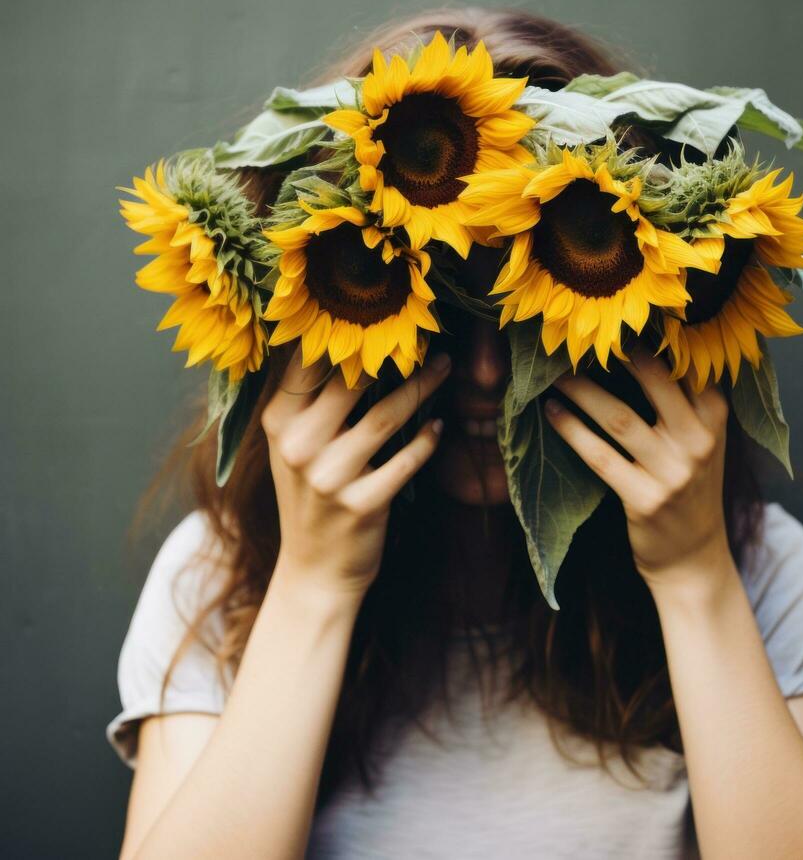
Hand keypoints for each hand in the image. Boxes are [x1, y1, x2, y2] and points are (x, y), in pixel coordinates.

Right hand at [260, 347, 450, 601]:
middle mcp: (298, 445)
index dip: (349, 331)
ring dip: (422, 388)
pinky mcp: (360, 505)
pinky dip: (427, 440)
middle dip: (396, 353)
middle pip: (354, 380)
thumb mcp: (296, 447)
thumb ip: (314, 400)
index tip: (385, 308)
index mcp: (279, 421)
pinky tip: (439, 424)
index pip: (310, 360)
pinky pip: (405, 461)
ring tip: (445, 367)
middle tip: (428, 332)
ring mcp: (328, 478)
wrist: (314, 571)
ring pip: (386, 416)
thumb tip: (351, 337)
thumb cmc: (311, 497)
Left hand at [544, 346, 731, 594]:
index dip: (650, 335)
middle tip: (577, 332)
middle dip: (613, 351)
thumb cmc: (689, 485)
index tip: (615, 313)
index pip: (685, 363)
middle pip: (653, 379)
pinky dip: (571, 430)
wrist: (694, 557)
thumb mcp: (704, 438)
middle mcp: (700, 440)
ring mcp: (673, 472)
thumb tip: (639, 341)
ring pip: (618, 416)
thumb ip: (684, 397)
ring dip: (580, 390)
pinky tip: (551, 413)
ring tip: (552, 373)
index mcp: (716, 416)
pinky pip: (599, 456)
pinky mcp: (644, 499)